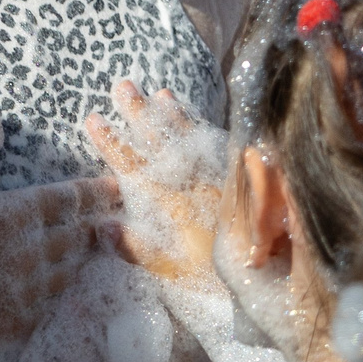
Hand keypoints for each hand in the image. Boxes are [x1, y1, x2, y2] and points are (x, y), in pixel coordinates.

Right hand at [84, 81, 227, 287]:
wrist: (268, 267)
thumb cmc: (216, 275)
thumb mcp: (173, 269)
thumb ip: (138, 247)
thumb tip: (102, 224)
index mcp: (172, 203)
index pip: (133, 167)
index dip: (112, 144)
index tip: (93, 119)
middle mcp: (193, 181)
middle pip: (161, 141)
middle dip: (139, 113)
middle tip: (123, 86)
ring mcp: (216, 175)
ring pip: (190, 136)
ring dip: (174, 113)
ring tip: (161, 93)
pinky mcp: (238, 176)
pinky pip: (216, 143)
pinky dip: (203, 126)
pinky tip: (197, 117)